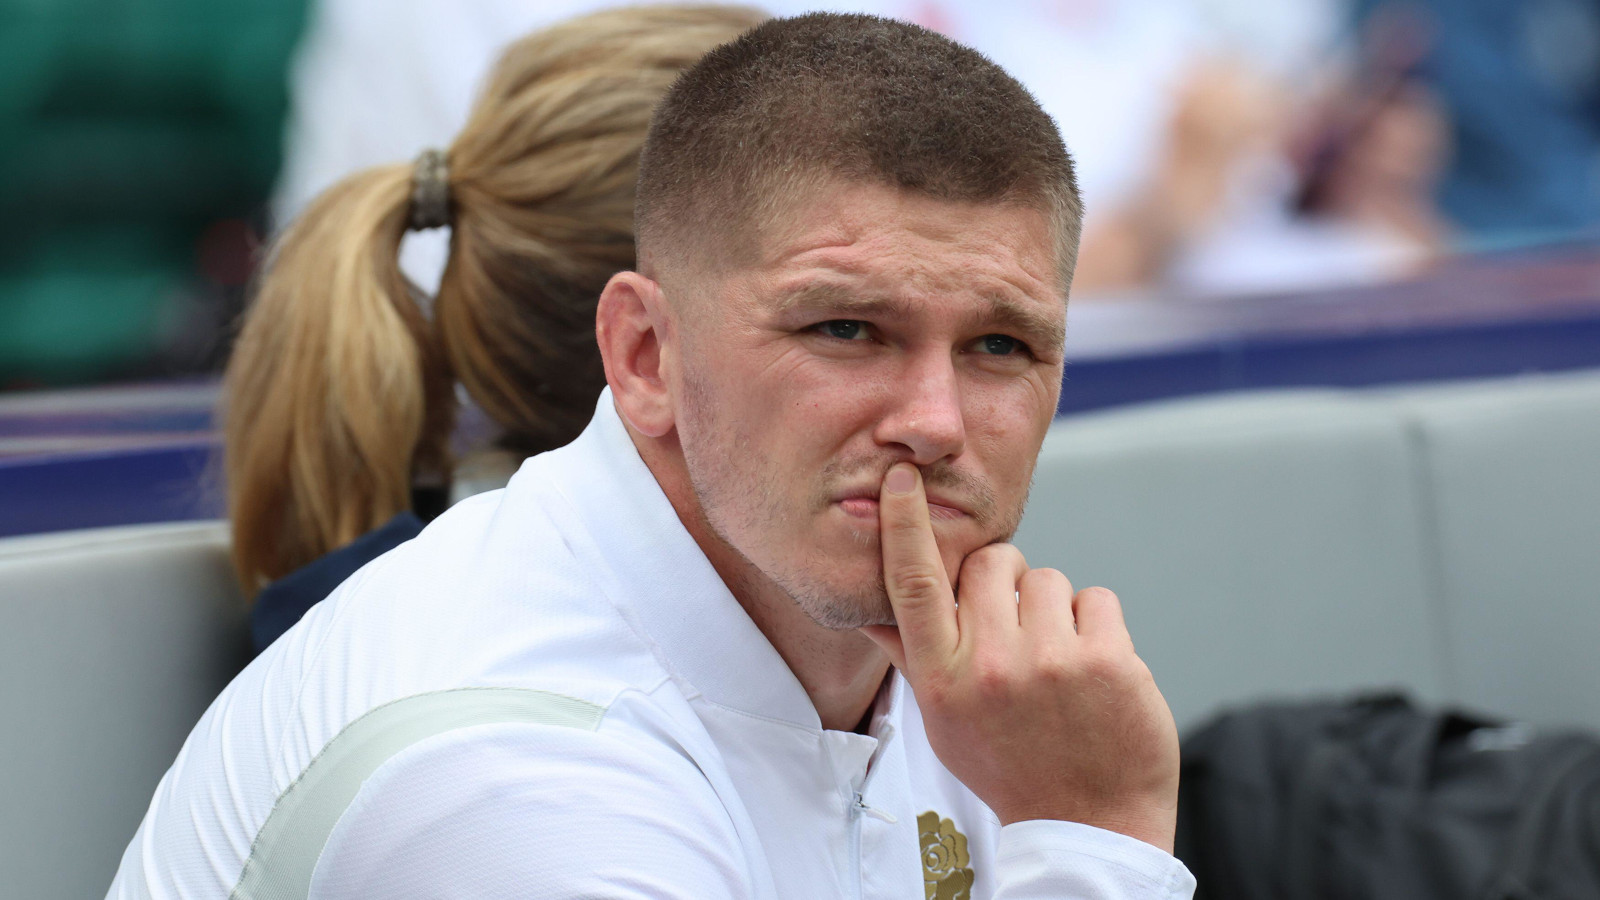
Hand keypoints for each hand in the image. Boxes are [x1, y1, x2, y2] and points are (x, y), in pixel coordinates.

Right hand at [860, 464, 1179, 850]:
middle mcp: (990, 665)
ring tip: (1056, 662)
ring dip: (1053, 609)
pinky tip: (1092, 669)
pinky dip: (1096, 625)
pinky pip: (1096, 598)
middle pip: (990, 563)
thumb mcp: (943, 719)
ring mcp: (1051, 661)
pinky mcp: (1108, 659)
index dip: (905, 524)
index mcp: (942, 677)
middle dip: (1003, 582)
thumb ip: (911, 655)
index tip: (903, 476)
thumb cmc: (1008, 762)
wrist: (1087, 821)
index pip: (913, 582)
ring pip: (1046, 577)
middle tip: (1016, 632)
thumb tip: (865, 608)